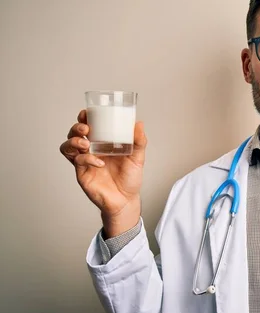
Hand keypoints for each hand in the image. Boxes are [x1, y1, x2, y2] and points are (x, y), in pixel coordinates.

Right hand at [60, 109, 146, 236]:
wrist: (126, 200)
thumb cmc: (130, 179)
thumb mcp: (138, 158)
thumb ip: (139, 141)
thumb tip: (139, 123)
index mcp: (103, 143)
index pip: (89, 125)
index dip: (85, 117)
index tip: (88, 112)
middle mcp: (91, 150)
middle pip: (74, 133)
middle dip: (76, 127)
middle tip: (86, 129)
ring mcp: (85, 162)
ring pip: (68, 146)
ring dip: (74, 141)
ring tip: (86, 143)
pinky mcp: (82, 173)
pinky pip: (78, 162)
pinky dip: (87, 159)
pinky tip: (99, 163)